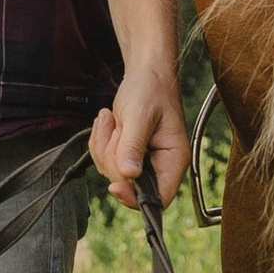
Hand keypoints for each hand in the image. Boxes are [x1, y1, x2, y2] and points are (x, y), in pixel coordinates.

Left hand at [91, 63, 190, 207]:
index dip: (135, 198)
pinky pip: (103, 160)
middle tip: (118, 126)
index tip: (114, 186)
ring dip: (104, 144)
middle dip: (113, 155)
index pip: (160, 198)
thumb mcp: (140, 115)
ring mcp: (141, 161)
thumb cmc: (150, 89)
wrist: (145, 74)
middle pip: (128, 184)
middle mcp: (160, 165)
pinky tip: (109, 121)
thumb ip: (133, 145)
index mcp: (174, 159)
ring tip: (113, 119)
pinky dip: (100, 140)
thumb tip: (128, 175)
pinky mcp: (126, 155)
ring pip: (111, 171)